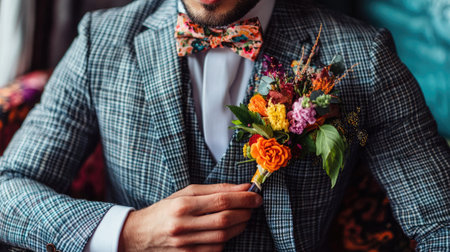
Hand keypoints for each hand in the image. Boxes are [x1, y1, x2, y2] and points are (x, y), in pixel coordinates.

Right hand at [119, 183, 261, 251]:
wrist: (139, 235)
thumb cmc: (166, 210)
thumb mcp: (186, 193)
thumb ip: (214, 189)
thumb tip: (242, 187)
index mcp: (182, 206)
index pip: (221, 201)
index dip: (243, 198)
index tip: (256, 194)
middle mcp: (184, 226)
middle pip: (225, 220)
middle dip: (245, 211)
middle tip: (254, 204)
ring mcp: (186, 245)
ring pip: (224, 236)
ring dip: (241, 225)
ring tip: (244, 215)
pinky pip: (217, 249)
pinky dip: (227, 239)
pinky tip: (228, 230)